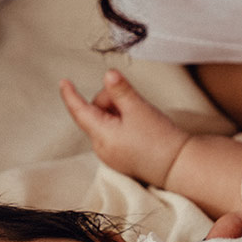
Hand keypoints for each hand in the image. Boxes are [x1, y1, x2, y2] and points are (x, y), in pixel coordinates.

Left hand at [60, 70, 190, 186]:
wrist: (178, 166)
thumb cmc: (160, 139)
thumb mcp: (139, 109)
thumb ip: (121, 90)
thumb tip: (108, 74)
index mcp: (102, 135)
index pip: (79, 111)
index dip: (70, 95)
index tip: (64, 82)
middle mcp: (102, 148)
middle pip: (95, 113)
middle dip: (110, 101)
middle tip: (132, 101)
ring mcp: (110, 155)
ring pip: (105, 123)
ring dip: (117, 112)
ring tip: (139, 116)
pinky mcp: (120, 158)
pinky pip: (114, 134)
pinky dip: (122, 124)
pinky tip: (139, 127)